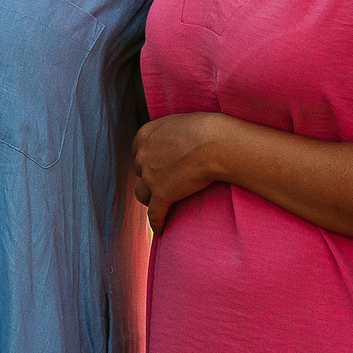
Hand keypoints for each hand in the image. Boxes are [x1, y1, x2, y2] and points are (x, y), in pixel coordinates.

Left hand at [131, 113, 235, 233]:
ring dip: (149, 198)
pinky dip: (157, 222)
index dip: (147, 159)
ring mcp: (150, 177)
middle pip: (139, 171)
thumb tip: (173, 141)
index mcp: (145, 135)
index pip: (137, 151)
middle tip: (163, 181)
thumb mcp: (179, 123)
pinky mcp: (162, 195)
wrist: (215, 144)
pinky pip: (155, 214)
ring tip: (158, 203)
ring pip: (141, 193)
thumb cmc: (205, 129)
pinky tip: (161, 229)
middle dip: (149, 176)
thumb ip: (168, 133)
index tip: (155, 164)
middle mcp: (143, 155)